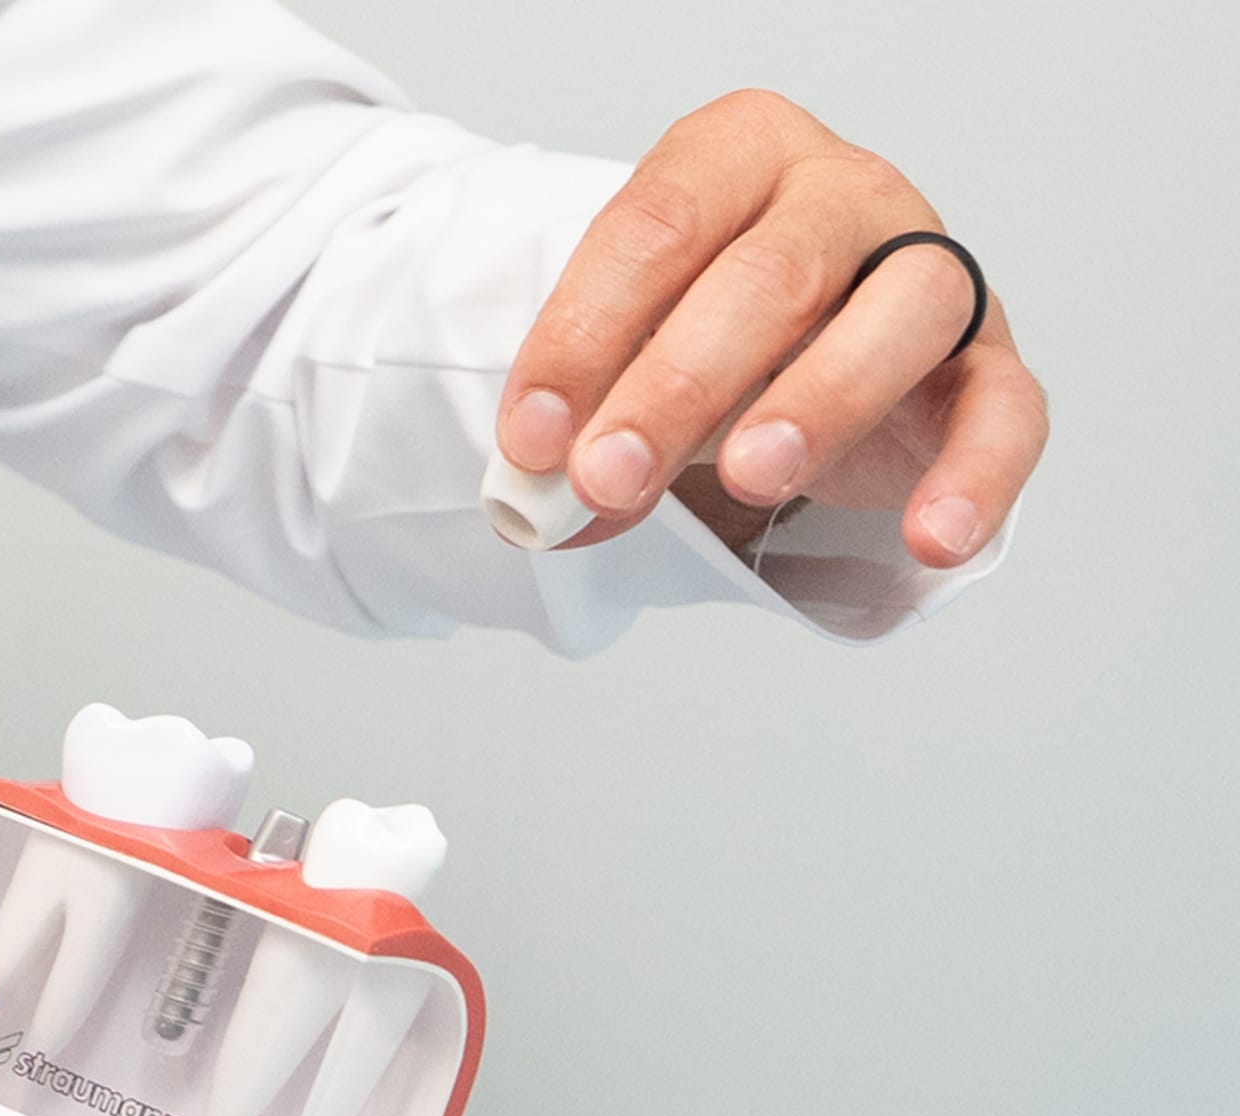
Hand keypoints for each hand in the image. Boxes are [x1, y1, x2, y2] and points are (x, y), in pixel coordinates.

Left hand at [496, 90, 1047, 565]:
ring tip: (748, 480)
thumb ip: (589, 421)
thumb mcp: (631, 361)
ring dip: (818, 402)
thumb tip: (543, 508)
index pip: (656, 226)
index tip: (532, 438)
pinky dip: (976, 475)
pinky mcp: (991, 359)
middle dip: (678, 387)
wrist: (812, 344)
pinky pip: (1006, 411)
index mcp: (736, 155)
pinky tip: (931, 536)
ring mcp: (930, 265)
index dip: (584, 336)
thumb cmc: (713, 333)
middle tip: (609, 479)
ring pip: (900, 312)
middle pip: (768, 274)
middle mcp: (841, 190)